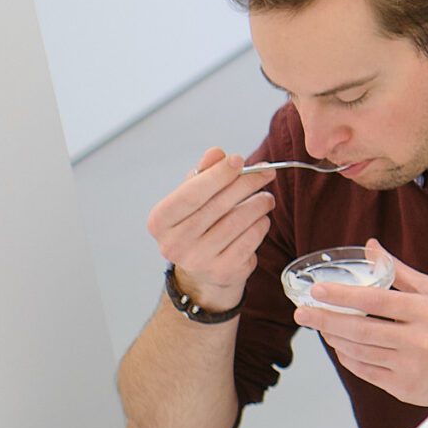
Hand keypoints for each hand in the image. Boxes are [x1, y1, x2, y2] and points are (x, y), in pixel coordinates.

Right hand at [147, 147, 273, 311]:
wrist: (202, 274)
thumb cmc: (198, 226)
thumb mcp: (193, 198)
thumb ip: (204, 173)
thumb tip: (216, 153)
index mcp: (160, 221)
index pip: (192, 193)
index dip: (218, 174)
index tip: (239, 159)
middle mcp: (175, 244)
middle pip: (219, 205)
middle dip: (247, 183)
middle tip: (267, 171)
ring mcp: (199, 261)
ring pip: (238, 221)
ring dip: (259, 203)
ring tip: (266, 198)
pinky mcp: (224, 272)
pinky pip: (251, 239)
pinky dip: (261, 224)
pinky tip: (260, 219)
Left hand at [294, 241, 427, 406]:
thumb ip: (399, 271)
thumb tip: (371, 247)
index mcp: (426, 311)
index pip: (377, 300)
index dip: (344, 295)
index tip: (318, 290)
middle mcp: (419, 339)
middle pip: (361, 329)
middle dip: (326, 320)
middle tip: (303, 312)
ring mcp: (409, 366)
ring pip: (359, 351)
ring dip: (334, 338)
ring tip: (321, 326)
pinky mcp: (403, 388)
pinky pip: (365, 371)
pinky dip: (348, 358)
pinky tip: (340, 346)